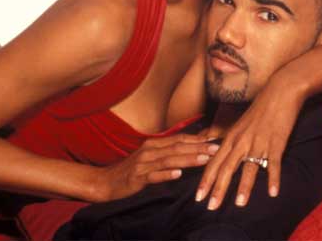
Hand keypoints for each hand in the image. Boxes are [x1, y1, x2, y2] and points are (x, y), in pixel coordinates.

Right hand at [92, 133, 219, 201]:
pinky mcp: (136, 178)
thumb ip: (166, 153)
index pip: (179, 139)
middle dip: (198, 148)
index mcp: (154, 144)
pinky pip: (153, 176)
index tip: (214, 140)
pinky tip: (178, 175)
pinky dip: (166, 174)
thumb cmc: (130, 171)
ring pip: (169, 160)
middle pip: (178, 147)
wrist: (106, 182)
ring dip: (188, 159)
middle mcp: (149, 150)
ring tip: (203, 160)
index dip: (197, 139)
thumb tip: (189, 150)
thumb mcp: (149, 158)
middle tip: (216, 149)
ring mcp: (143, 163)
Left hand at [195, 72, 305, 209]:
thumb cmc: (261, 108)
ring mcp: (259, 142)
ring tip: (239, 205)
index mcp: (232, 137)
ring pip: (249, 168)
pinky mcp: (276, 143)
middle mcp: (242, 141)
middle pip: (227, 168)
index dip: (206, 180)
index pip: (214, 162)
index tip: (199, 197)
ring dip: (244, 187)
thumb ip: (233, 140)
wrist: (279, 91)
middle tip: (211, 207)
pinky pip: (273, 164)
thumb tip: (223, 154)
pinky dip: (273, 179)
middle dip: (218, 189)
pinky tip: (272, 192)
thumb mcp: (241, 124)